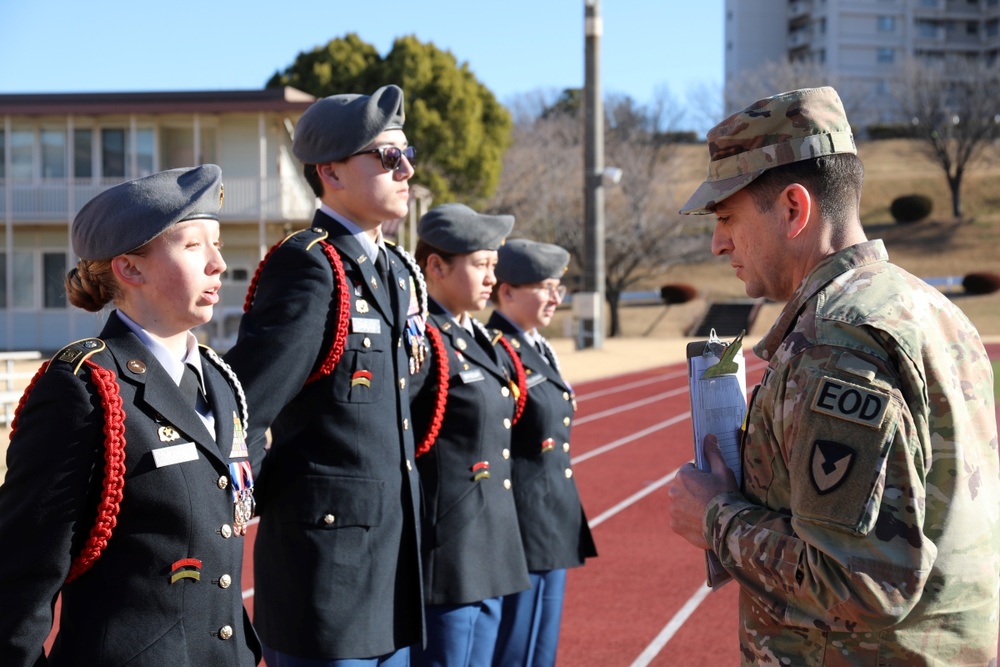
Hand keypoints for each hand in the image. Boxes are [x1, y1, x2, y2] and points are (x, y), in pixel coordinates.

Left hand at [668, 434, 738, 549]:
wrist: (728, 526)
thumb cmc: (726, 496)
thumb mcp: (723, 471)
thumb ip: (713, 453)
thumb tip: (708, 436)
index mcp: (682, 476)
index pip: (689, 470)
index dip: (702, 476)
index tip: (712, 483)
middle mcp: (673, 491)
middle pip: (684, 487)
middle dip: (694, 490)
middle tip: (711, 498)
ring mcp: (673, 509)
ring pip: (681, 503)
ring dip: (690, 505)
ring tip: (708, 511)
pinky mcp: (675, 525)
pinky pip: (680, 519)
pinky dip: (688, 520)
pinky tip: (702, 522)